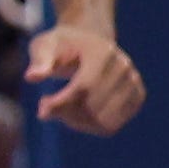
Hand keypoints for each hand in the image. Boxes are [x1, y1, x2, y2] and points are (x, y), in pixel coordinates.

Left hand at [24, 22, 142, 135]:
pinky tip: (75, 113)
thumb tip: (32, 77)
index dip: (61, 103)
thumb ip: (40, 61)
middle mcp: (123, 67)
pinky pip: (111, 126)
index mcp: (103, 52)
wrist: (88, 41)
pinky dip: (89, 126)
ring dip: (76, 122)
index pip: (84, 87)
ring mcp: (133, 82)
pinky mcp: (136, 96)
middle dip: (65, 113)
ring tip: (60, 109)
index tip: (42, 108)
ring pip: (103, 122)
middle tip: (46, 106)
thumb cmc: (61, 45)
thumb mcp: (45, 45)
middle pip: (93, 107)